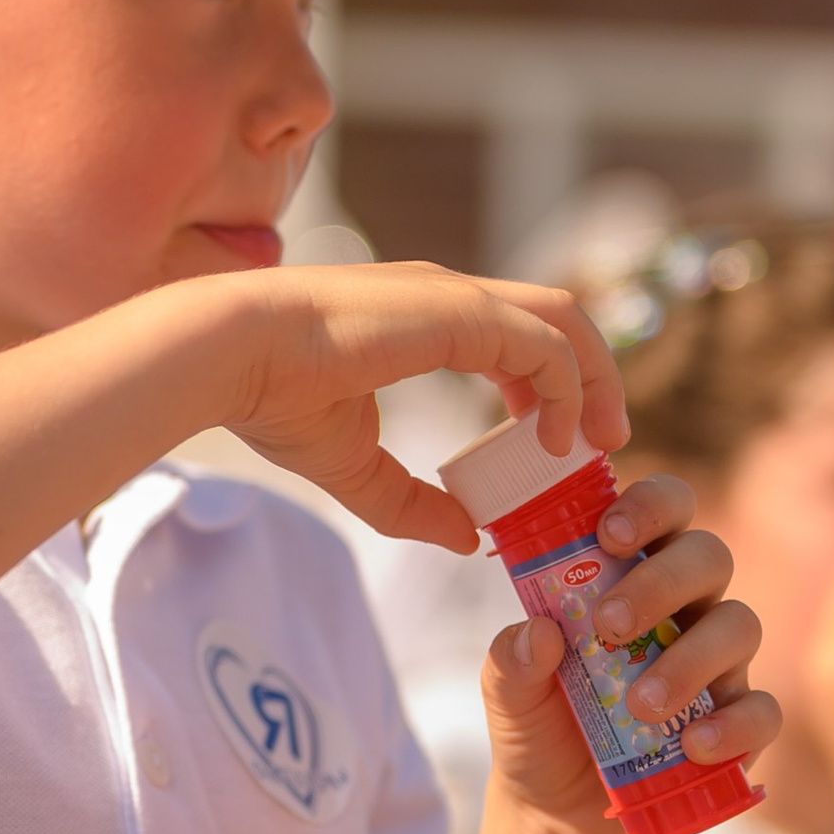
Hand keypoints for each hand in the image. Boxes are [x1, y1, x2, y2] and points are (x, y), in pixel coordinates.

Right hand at [224, 265, 628, 547]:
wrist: (231, 356)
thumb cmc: (274, 398)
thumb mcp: (356, 467)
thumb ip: (413, 503)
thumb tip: (466, 537)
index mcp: (426, 318)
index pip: (514, 337)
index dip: (545, 388)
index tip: (553, 446)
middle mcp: (449, 296)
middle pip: (555, 318)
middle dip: (590, 376)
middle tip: (602, 442)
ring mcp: (458, 298)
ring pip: (564, 321)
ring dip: (593, 379)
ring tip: (598, 441)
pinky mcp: (461, 312)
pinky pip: (545, 344)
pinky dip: (564, 388)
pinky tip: (552, 441)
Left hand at [477, 470, 776, 833]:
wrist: (556, 811)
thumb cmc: (540, 726)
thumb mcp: (509, 693)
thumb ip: (511, 659)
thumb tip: (538, 634)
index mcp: (633, 574)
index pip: (665, 510)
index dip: (650, 505)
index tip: (610, 533)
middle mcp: (686, 607)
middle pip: (708, 556)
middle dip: (663, 582)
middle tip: (610, 624)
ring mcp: (719, 664)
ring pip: (740, 625)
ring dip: (691, 659)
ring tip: (639, 704)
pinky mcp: (738, 723)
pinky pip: (763, 710)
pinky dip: (733, 725)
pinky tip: (692, 746)